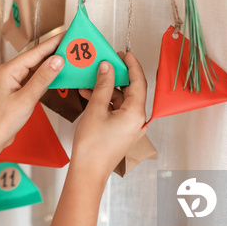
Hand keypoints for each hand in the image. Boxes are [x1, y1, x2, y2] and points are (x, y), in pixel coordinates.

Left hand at [0, 33, 64, 150]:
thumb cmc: (2, 121)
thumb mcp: (26, 99)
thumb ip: (43, 78)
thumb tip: (58, 60)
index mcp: (9, 69)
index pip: (36, 52)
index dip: (53, 42)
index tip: (68, 34)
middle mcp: (11, 72)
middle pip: (37, 57)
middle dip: (55, 51)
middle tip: (74, 44)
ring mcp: (14, 81)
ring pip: (37, 68)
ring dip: (53, 63)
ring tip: (71, 57)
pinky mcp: (18, 90)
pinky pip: (36, 78)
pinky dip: (48, 76)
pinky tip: (59, 74)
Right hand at [72, 51, 147, 178]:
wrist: (88, 172)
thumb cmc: (92, 146)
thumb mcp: (96, 109)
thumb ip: (103, 85)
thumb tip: (107, 68)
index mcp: (136, 113)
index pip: (139, 82)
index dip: (132, 65)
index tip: (124, 53)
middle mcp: (137, 119)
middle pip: (131, 90)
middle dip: (117, 76)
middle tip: (107, 62)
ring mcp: (130, 126)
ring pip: (121, 100)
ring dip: (107, 89)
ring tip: (92, 78)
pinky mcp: (121, 131)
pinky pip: (116, 109)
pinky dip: (105, 100)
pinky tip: (89, 94)